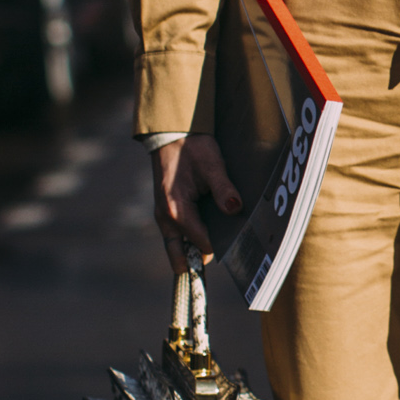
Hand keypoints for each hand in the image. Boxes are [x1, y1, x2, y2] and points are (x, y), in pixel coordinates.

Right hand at [152, 132, 240, 272]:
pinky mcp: (165, 213)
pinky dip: (189, 242)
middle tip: (220, 264)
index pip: (200, 243)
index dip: (218, 248)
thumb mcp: (212, 165)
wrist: (171, 135)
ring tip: (217, 251)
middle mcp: (165, 218)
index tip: (236, 249)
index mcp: (176, 209)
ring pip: (177, 248)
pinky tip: (207, 236)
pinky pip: (176, 237)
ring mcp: (163, 217)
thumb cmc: (192, 148)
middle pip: (180, 257)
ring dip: (193, 252)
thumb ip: (223, 189)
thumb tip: (235, 209)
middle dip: (197, 263)